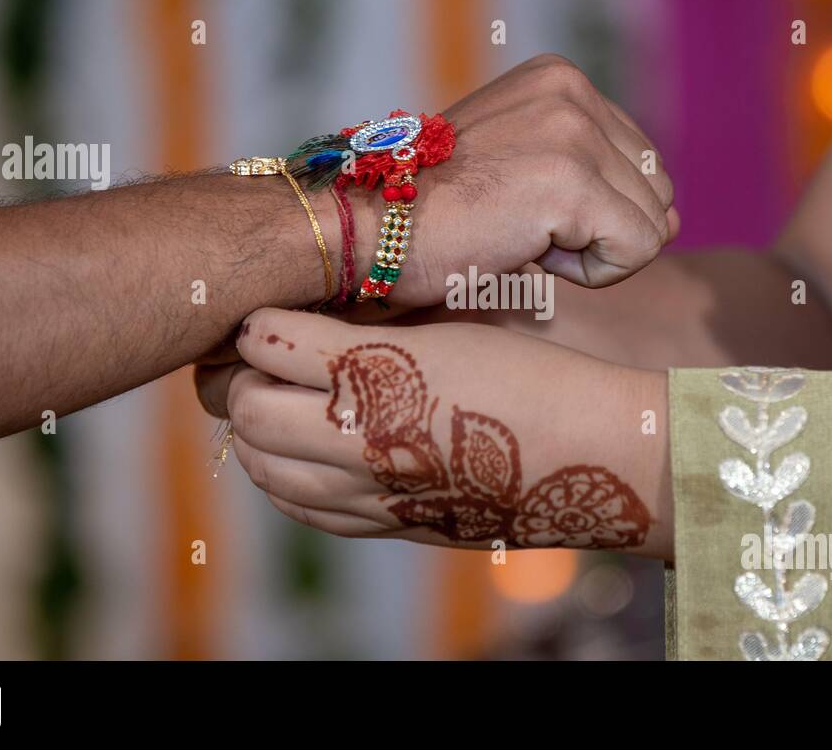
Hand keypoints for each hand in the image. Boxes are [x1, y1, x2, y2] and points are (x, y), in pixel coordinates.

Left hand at [206, 307, 673, 559]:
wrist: (592, 454)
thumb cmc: (532, 373)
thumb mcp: (451, 326)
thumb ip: (378, 322)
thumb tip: (315, 306)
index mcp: (384, 370)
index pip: (268, 342)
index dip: (257, 324)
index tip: (268, 314)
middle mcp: (366, 436)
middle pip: (248, 410)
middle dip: (240, 379)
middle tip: (260, 360)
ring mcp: (373, 491)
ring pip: (263, 465)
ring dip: (255, 430)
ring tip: (278, 402)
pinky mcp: (389, 525)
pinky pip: (301, 508)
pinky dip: (283, 476)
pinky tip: (303, 451)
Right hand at [343, 53, 676, 306]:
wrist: (367, 230)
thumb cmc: (434, 215)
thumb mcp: (523, 172)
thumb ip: (598, 180)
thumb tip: (675, 221)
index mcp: (561, 80)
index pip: (641, 162)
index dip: (592, 210)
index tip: (521, 209)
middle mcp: (572, 91)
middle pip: (657, 191)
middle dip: (599, 230)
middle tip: (519, 226)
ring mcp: (574, 132)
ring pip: (653, 224)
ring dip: (592, 252)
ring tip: (520, 235)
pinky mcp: (573, 181)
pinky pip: (638, 250)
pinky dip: (593, 273)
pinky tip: (531, 252)